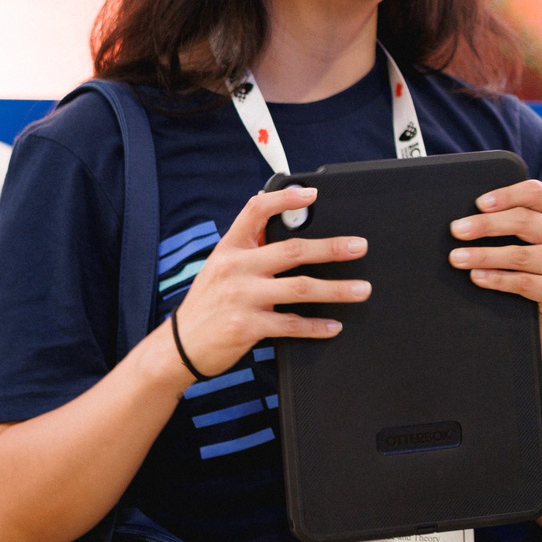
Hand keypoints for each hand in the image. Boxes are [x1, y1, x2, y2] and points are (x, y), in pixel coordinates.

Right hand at [173, 184, 371, 375]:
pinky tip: (334, 325)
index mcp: (230, 248)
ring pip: (300, 288)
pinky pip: (292, 324)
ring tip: (361, 290)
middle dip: (331, 248)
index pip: (255, 212)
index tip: (311, 194)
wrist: (180, 347)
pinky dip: (317, 326)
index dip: (284, 198)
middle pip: (292, 251)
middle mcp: (235, 268)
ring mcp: (242, 297)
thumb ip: (250, 245)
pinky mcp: (247, 326)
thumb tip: (278, 216)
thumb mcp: (222, 267)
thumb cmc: (208, 304)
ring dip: (336, 289)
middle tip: (359, 247)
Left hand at [450, 178, 541, 317]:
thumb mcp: (523, 235)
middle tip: (457, 230)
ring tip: (458, 258)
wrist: (540, 303)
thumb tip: (465, 218)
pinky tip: (477, 277)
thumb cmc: (523, 261)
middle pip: (524, 221)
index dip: (508, 195)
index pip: (535, 193)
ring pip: (520, 255)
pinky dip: (496, 279)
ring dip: (484, 256)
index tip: (479, 203)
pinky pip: (523, 283)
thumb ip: (506, 220)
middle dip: (486, 225)